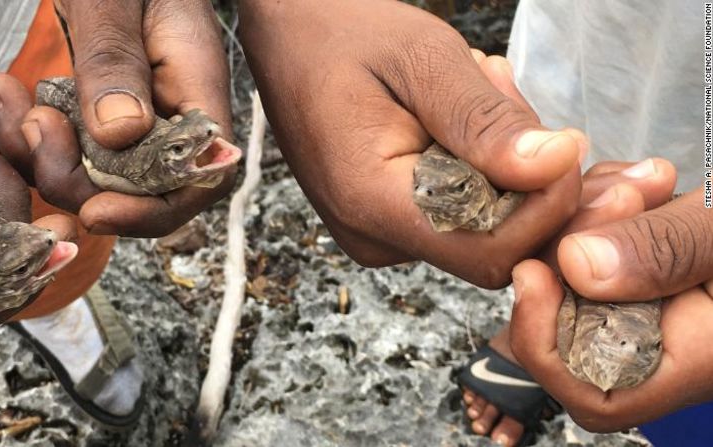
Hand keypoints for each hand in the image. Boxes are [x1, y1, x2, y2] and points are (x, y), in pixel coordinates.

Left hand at [0, 0, 234, 236]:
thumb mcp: (115, 2)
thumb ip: (117, 62)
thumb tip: (120, 135)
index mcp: (198, 90)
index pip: (200, 177)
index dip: (153, 210)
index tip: (95, 210)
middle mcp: (174, 117)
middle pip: (141, 191)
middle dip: (77, 179)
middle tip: (29, 126)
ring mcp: (139, 121)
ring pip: (97, 178)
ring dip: (39, 157)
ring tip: (3, 102)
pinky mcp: (104, 116)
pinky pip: (70, 152)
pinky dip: (28, 142)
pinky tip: (3, 105)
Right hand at [239, 0, 583, 287]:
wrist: (289, 39)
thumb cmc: (343, 35)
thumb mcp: (423, 60)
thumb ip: (486, 121)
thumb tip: (556, 165)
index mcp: (372, 202)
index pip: (489, 251)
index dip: (543, 209)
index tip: (559, 143)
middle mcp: (373, 236)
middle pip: (492, 242)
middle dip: (524, 176)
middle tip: (500, 89)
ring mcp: (378, 234)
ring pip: (481, 224)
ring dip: (500, 160)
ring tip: (473, 87)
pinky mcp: (386, 222)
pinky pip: (457, 212)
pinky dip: (478, 164)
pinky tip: (457, 112)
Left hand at [510, 186, 712, 431]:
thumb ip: (670, 250)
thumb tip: (576, 266)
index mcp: (692, 361)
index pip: (593, 393)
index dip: (546, 344)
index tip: (534, 271)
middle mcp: (665, 343)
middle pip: (569, 322)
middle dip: (570, 253)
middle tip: (619, 198)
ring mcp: (656, 304)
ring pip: (577, 276)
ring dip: (589, 221)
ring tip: (641, 183)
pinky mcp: (651, 267)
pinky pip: (600, 246)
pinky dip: (608, 210)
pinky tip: (643, 182)